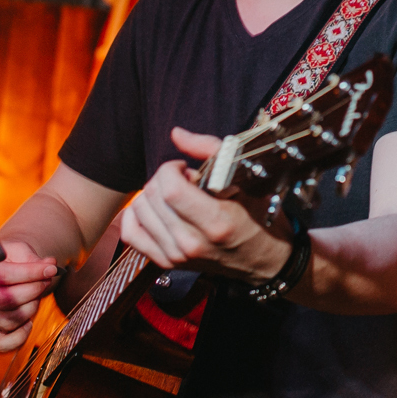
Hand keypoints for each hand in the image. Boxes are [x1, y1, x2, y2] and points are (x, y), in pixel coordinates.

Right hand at [0, 238, 59, 352]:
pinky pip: (3, 344)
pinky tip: (29, 322)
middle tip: (46, 280)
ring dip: (31, 308)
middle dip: (33, 290)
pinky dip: (20, 336)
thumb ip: (33, 258)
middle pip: (6, 299)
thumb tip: (49, 265)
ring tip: (37, 295)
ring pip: (9, 320)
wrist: (9, 269)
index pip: (2, 275)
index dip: (30, 273)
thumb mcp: (19, 250)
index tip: (51, 268)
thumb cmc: (14, 259)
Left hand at [118, 127, 291, 282]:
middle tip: (183, 181)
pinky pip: (132, 234)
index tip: (184, 168)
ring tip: (174, 197)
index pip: (171, 189)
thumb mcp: (245, 180)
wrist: (265, 260)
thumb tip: (177, 134)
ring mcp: (178, 256)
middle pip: (153, 197)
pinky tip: (153, 209)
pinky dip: (136, 216)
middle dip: (163, 178)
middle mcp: (193, 243)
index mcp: (216, 222)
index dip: (171, 169)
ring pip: (140, 211)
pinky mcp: (168, 263)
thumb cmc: (258, 218)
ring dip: (153, 195)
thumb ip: (210, 151)